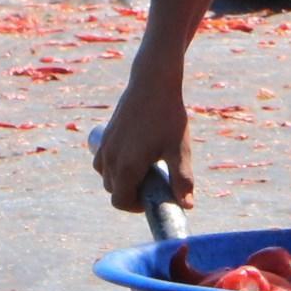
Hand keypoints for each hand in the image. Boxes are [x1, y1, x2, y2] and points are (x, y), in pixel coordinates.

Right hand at [93, 81, 192, 212]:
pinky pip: (102, 161)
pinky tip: (135, 156)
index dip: (136, 207)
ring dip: (123, 180)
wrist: (153, 83)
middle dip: (132, 193)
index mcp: (127, 166)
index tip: (154, 198)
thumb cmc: (169, 116)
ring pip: (106, 176)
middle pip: (114, 191)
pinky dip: (114, 166)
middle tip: (156, 181)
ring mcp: (104, 146)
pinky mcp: (104, 135)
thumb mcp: (180, 150)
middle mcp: (110, 158)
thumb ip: (182, 180)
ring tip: (147, 168)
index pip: (120, 202)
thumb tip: (187, 206)